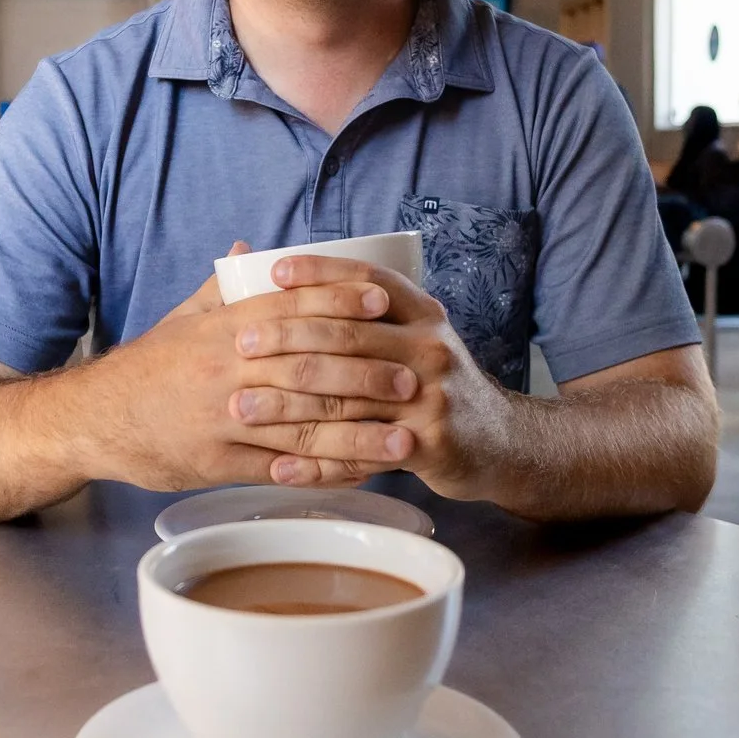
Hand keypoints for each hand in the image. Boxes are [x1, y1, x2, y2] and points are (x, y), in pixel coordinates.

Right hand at [89, 244, 415, 491]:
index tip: (383, 303)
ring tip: (405, 436)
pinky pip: (283, 469)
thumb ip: (225, 287)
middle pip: (308, 371)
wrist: (94, 418)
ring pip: (303, 428)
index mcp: (221, 331)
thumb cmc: (148, 367)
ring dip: (360, 434)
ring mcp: (223, 422)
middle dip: (365, 376)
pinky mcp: (219, 465)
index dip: (339, 303)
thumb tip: (254, 250)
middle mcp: (225, 373)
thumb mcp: (182, 319)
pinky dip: (326, 472)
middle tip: (412, 379)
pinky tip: (363, 471)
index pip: (290, 309)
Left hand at [229, 255, 515, 498]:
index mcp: (423, 312)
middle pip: (349, 334)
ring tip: (242, 407)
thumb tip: (294, 284)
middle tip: (240, 344)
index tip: (273, 272)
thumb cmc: (435, 385)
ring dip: (288, 403)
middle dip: (287, 338)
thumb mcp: (416, 338)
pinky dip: (316, 462)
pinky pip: (360, 451)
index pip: (368, 278)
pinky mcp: (429, 442)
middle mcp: (430, 346)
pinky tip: (279, 465)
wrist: (498, 441)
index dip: (320, 272)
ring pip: (347, 395)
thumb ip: (368, 317)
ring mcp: (432, 394)